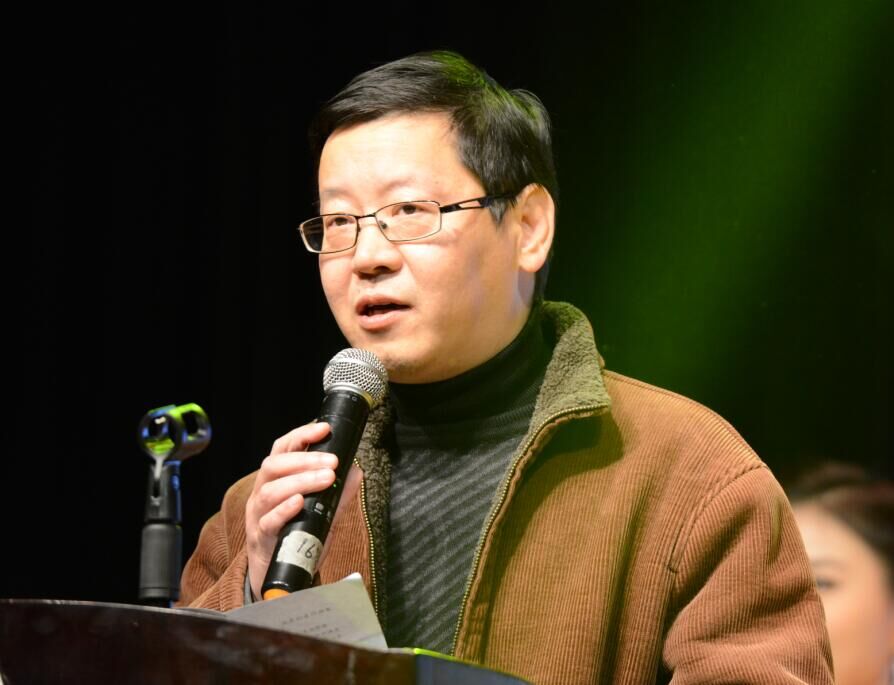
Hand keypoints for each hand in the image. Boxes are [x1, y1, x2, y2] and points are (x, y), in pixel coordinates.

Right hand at [245, 422, 336, 599]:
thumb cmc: (296, 536)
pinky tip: (300, 502)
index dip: (302, 435)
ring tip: (325, 479)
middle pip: (274, 466)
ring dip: (300, 481)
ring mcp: (258, 515)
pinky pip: (268, 521)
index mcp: (275, 480)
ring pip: (270, 491)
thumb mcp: (320, 511)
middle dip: (305, 460)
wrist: (277, 575)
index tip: (324, 429)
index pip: (283, 449)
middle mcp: (262, 493)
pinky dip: (284, 509)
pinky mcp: (261, 538)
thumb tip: (356, 471)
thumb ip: (336, 493)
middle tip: (332, 462)